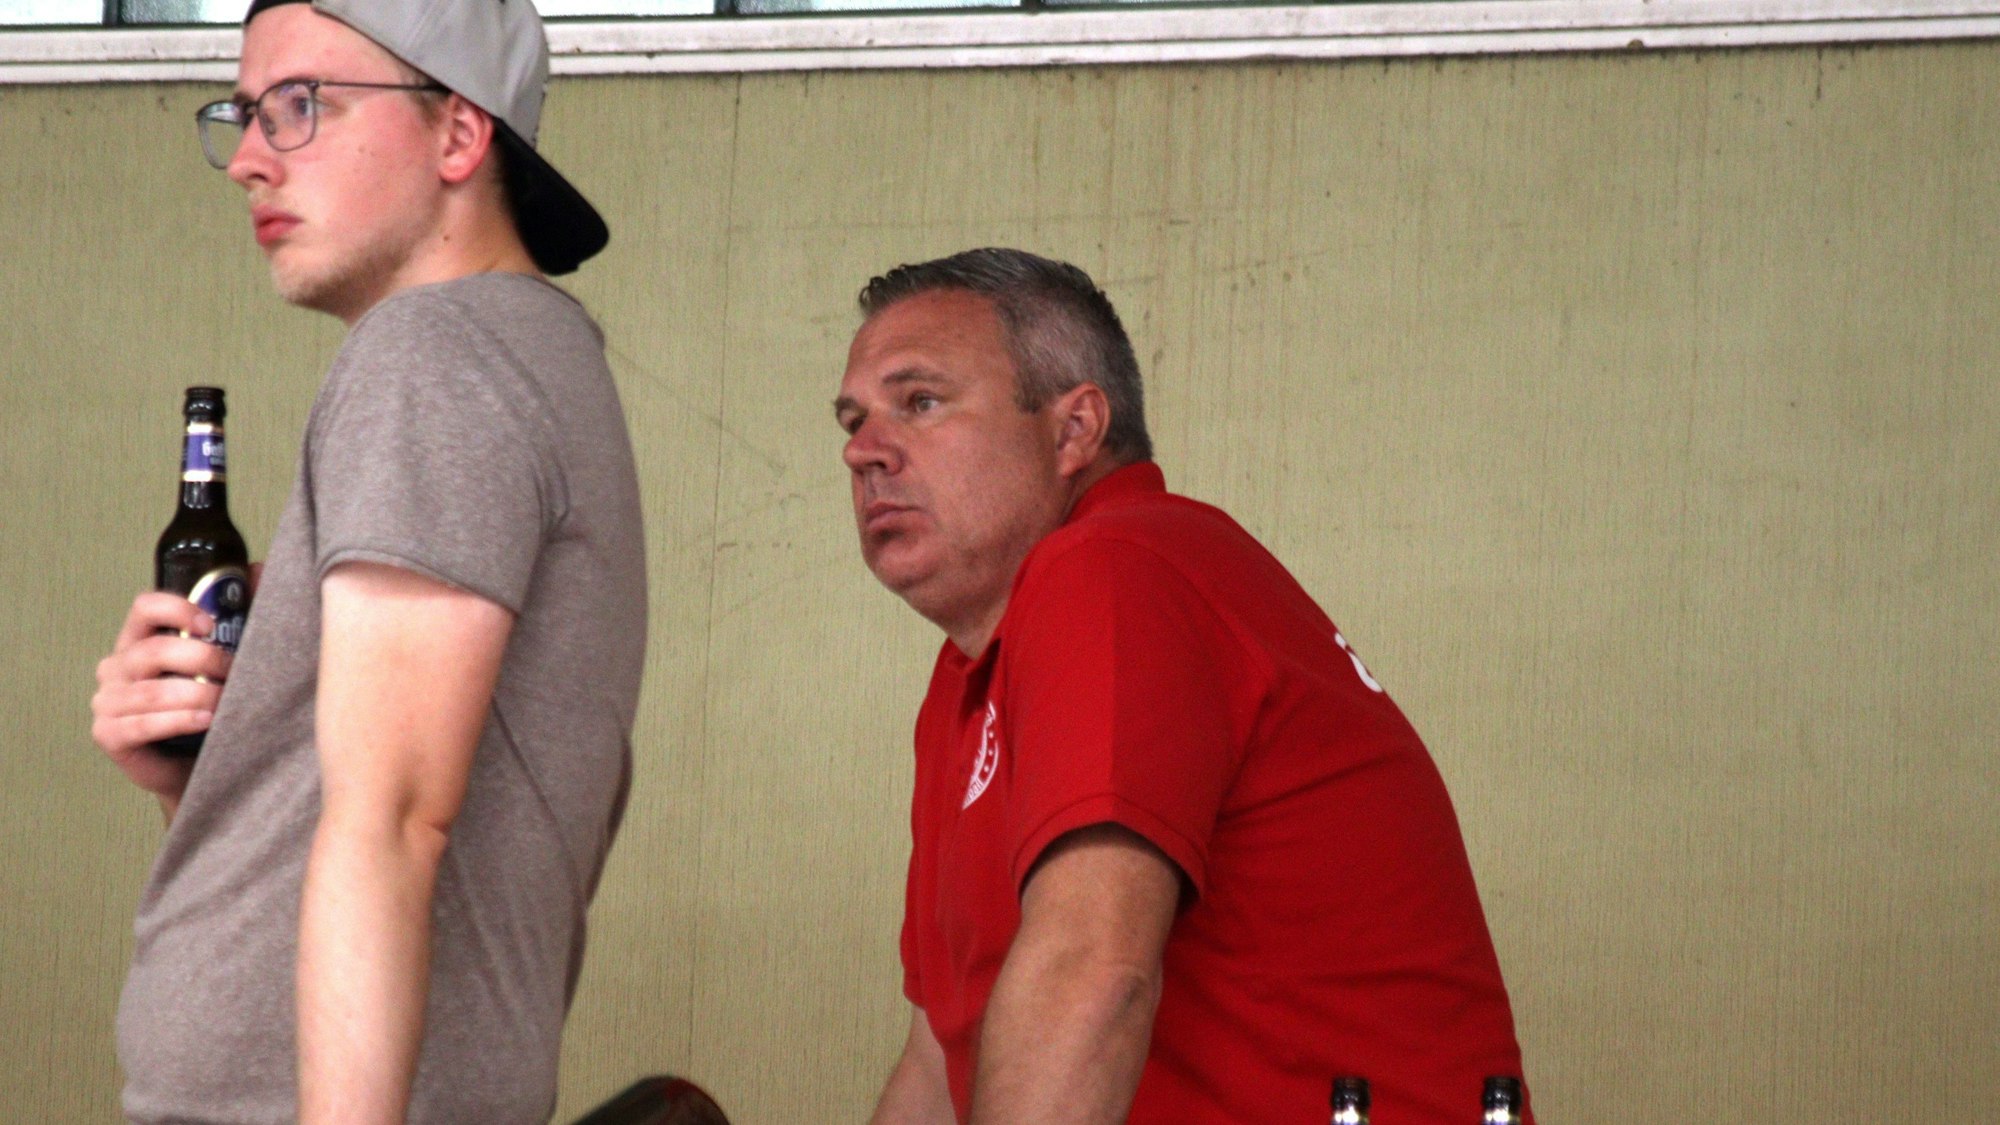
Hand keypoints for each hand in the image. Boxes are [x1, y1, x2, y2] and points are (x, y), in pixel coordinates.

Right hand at [90, 591, 236, 801]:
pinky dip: (178, 721)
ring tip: (227, 701)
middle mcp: (117, 665)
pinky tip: (206, 720)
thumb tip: (256, 569)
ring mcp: (108, 701)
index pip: (145, 607)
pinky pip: (141, 724)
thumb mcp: (224, 658)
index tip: (210, 624)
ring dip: (196, 694)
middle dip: (201, 659)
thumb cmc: (209, 703)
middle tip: (233, 672)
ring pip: (150, 691)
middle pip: (152, 650)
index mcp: (140, 639)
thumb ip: (238, 613)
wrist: (196, 762)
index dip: (176, 608)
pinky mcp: (109, 735)